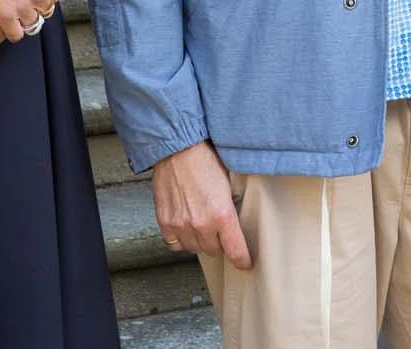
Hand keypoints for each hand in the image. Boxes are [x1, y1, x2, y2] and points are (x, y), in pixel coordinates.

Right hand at [152, 142, 251, 270]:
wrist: (177, 148)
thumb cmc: (205, 159)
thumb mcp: (229, 183)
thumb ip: (231, 208)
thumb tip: (237, 225)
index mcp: (222, 214)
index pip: (236, 251)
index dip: (242, 260)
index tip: (245, 263)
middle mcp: (202, 224)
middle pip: (214, 251)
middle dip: (219, 243)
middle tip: (219, 231)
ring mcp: (181, 225)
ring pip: (194, 249)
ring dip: (200, 241)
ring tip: (201, 225)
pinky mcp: (165, 221)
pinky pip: (174, 244)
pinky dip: (180, 239)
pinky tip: (185, 227)